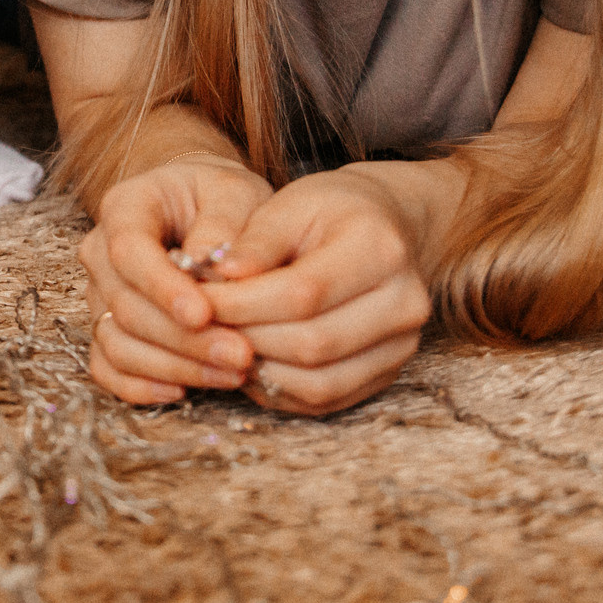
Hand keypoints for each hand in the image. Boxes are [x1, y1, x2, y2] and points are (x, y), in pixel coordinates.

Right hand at [81, 156, 270, 403]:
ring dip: (173, 367)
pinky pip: (108, 368)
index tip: (205, 313)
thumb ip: (225, 224)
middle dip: (183, 339)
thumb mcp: (236, 193)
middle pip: (125, 306)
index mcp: (125, 208)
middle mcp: (100, 253)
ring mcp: (99, 295)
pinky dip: (140, 387)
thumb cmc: (221, 199)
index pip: (128, 251)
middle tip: (241, 355)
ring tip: (232, 374)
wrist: (203, 210)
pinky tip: (184, 391)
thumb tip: (215, 270)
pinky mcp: (107, 330)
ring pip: (117, 343)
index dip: (162, 288)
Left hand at [204, 166, 432, 415]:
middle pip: (312, 343)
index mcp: (381, 249)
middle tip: (201, 327)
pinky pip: (326, 399)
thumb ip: (256, 240)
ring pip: (319, 383)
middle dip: (246, 339)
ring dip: (259, 371)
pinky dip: (279, 389)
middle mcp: (405, 303)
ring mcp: (402, 345)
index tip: (198, 298)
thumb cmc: (331, 210)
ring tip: (222, 344)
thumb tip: (215, 275)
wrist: (386, 227)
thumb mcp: (292, 203)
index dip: (242, 303)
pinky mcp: (388, 373)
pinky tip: (250, 362)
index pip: (302, 293)